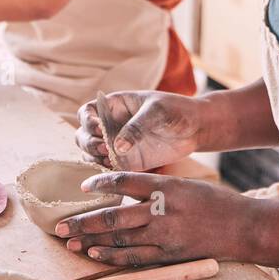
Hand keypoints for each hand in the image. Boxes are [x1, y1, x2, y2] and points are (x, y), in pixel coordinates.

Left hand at [55, 172, 255, 266]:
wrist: (242, 227)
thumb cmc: (214, 202)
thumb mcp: (184, 185)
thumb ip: (155, 189)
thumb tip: (124, 193)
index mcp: (166, 186)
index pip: (124, 180)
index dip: (100, 183)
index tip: (84, 187)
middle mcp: (162, 209)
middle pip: (113, 215)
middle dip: (82, 221)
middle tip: (59, 225)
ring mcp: (165, 234)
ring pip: (119, 238)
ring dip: (91, 240)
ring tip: (70, 241)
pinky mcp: (169, 254)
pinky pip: (134, 256)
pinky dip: (112, 256)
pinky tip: (95, 253)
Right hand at [76, 91, 223, 171]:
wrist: (195, 128)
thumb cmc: (176, 111)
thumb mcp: (157, 112)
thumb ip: (136, 127)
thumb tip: (117, 146)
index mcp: (115, 106)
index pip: (87, 112)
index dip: (87, 121)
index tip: (98, 128)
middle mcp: (111, 126)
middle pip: (83, 135)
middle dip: (88, 142)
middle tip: (105, 147)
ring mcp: (117, 145)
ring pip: (91, 154)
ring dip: (94, 158)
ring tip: (111, 158)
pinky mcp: (127, 162)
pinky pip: (107, 169)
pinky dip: (105, 173)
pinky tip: (115, 172)